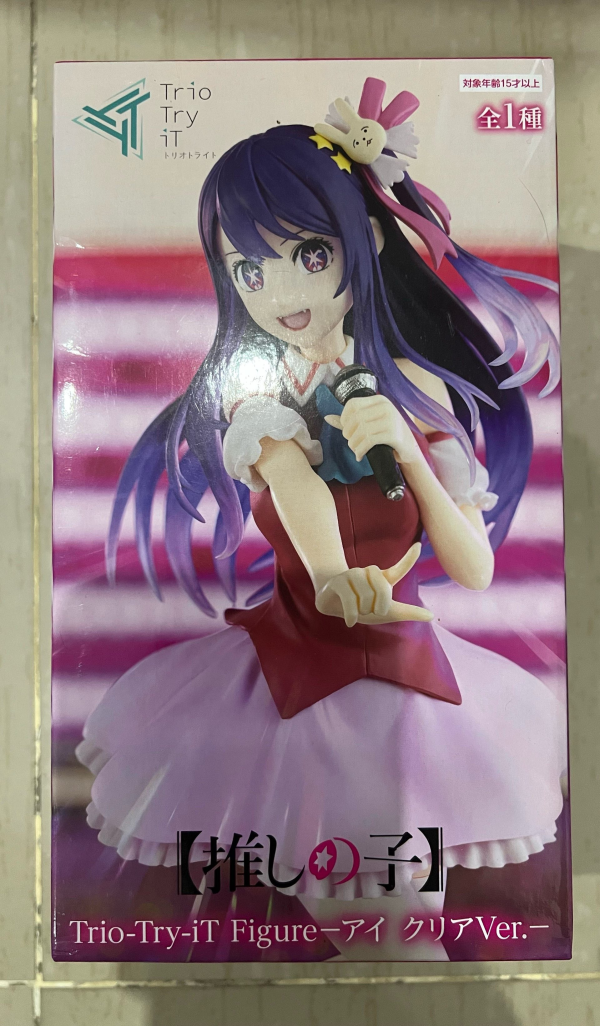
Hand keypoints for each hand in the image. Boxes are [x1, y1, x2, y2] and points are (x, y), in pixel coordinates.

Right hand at [315, 543, 432, 626]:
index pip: (398, 569)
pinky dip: (352, 615)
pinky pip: (350, 599)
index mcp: (382, 579)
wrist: (330, 605)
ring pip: (366, 594)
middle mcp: (368, 573)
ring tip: (358, 613)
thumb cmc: (361, 606)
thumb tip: (432, 616)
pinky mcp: (338, 581)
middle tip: (370, 612)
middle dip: (379, 606)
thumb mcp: (385, 612)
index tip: (418, 546)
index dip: (408, 558)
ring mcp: (352, 574)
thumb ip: (407, 612)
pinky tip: (351, 622)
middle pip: (383, 587)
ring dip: (363, 610)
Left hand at [324, 395, 420, 465]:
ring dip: (354, 444)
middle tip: (352, 443)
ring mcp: (391, 420)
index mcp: (380, 400)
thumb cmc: (387, 437)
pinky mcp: (394, 434)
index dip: (344, 419)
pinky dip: (360, 450)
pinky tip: (360, 455)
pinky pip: (369, 441)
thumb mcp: (370, 425)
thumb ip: (350, 421)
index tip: (347, 431)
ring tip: (356, 450)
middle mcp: (386, 407)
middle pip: (355, 418)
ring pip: (361, 430)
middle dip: (348, 434)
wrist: (409, 451)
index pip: (353, 404)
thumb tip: (328, 418)